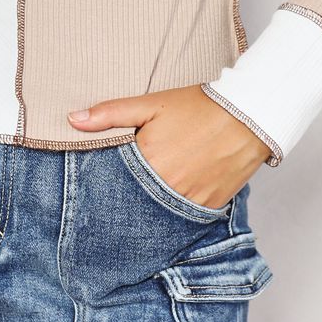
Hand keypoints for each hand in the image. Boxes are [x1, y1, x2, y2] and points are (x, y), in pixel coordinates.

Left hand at [67, 84, 274, 209]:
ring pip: (158, 213)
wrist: (248, 115)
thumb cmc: (198, 107)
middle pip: (134, 204)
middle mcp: (166, 187)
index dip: (104, 185)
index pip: (113, 184)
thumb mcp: (151, 104)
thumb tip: (72, 119)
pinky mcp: (209, 206)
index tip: (94, 190)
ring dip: (149, 206)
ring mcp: (189, 201)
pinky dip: (175, 209)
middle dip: (125, 200)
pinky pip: (184, 217)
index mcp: (147, 162)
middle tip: (119, 199)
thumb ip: (110, 113)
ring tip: (147, 196)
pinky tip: (171, 197)